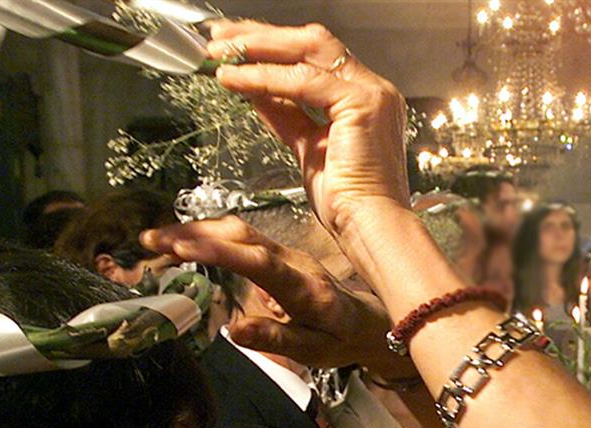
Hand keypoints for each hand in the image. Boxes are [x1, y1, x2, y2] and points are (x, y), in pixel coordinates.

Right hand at [141, 216, 415, 375]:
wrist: (368, 319)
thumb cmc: (339, 337)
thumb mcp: (313, 350)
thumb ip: (276, 338)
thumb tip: (235, 329)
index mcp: (301, 285)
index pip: (257, 262)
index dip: (220, 252)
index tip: (182, 248)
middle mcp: (290, 259)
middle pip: (240, 236)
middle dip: (194, 234)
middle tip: (150, 240)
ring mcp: (283, 251)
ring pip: (236, 231)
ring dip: (196, 230)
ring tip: (155, 238)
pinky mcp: (275, 251)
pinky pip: (238, 236)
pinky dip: (207, 234)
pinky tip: (182, 239)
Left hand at [208, 20, 409, 232]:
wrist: (369, 228)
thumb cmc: (347, 202)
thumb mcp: (307, 147)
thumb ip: (286, 114)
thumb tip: (256, 91)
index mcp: (362, 97)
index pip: (314, 55)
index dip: (271, 45)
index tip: (234, 46)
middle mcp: (371, 88)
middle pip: (311, 41)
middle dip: (261, 36)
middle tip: (219, 39)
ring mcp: (371, 92)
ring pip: (307, 50)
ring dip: (258, 49)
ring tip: (219, 55)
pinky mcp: (363, 104)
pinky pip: (303, 81)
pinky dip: (264, 78)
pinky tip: (235, 80)